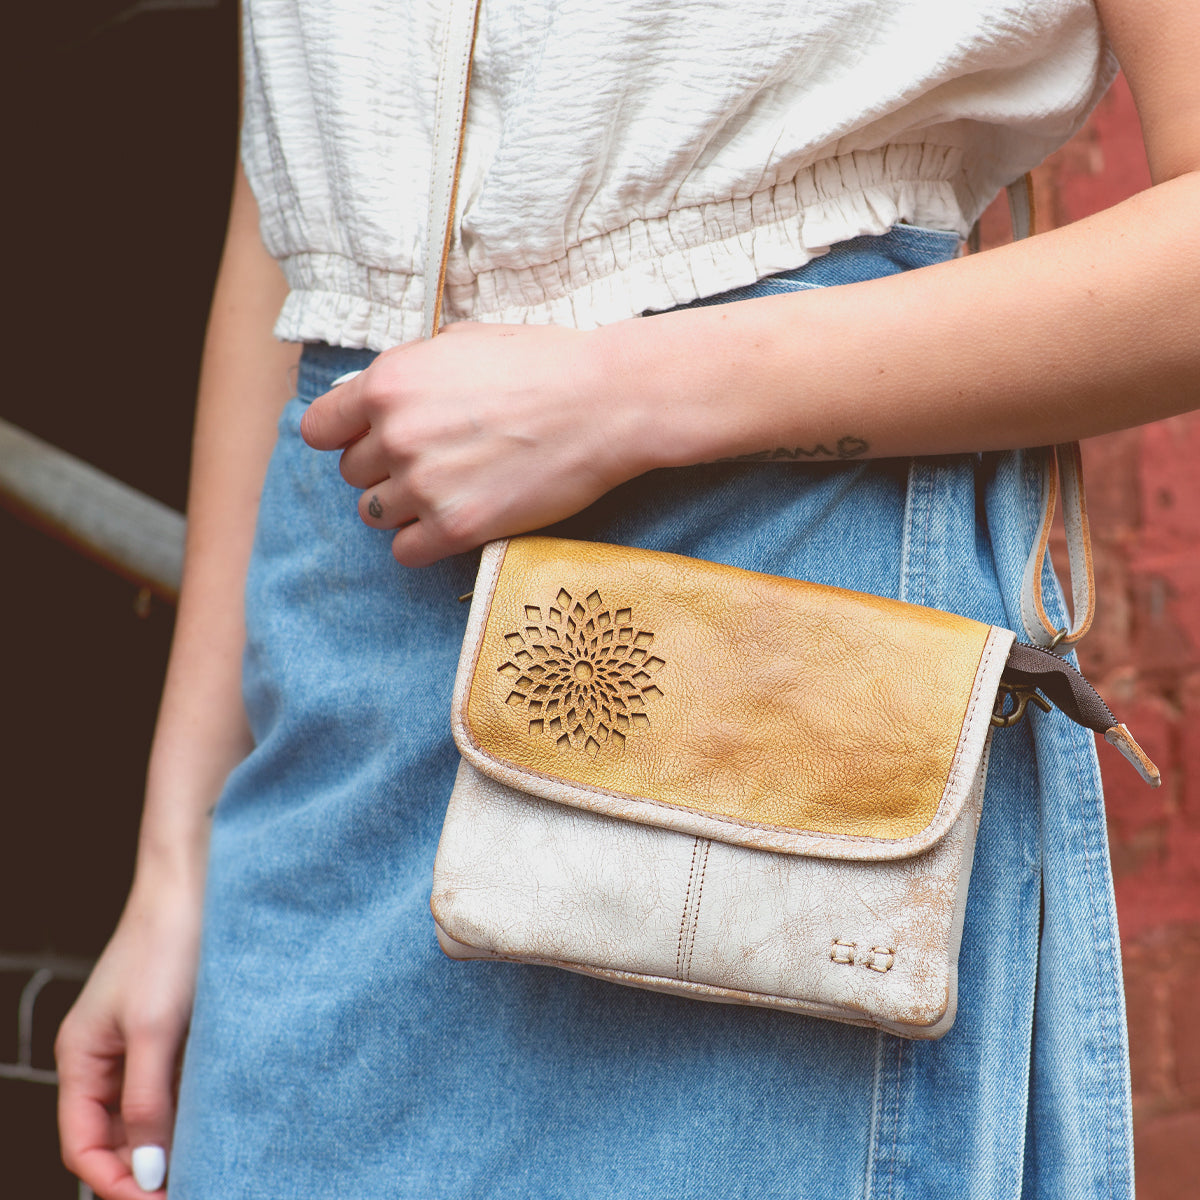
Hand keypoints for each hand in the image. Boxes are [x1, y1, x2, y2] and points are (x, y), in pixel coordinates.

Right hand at [57, 879, 202, 1198]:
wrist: (198, 881)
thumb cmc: (168, 942)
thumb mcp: (156, 1030)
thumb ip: (147, 1101)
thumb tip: (148, 1170)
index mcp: (83, 1057)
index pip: (83, 1144)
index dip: (116, 1181)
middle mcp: (105, 1053)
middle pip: (113, 1133)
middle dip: (144, 1166)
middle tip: (192, 1185)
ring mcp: (140, 1038)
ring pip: (146, 1108)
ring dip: (170, 1136)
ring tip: (208, 1158)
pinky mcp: (174, 1023)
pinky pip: (173, 1079)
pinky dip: (189, 1103)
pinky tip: (217, 1114)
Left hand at [299, 322, 652, 565]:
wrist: (605, 402)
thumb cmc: (545, 364)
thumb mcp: (464, 341)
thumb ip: (412, 369)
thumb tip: (381, 394)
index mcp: (390, 383)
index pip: (319, 428)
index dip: (343, 437)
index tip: (366, 442)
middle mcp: (396, 435)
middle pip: (352, 474)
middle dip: (383, 470)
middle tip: (431, 464)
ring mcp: (425, 484)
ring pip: (375, 515)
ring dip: (404, 508)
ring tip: (448, 492)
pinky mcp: (457, 527)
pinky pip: (405, 552)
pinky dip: (422, 543)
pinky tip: (454, 523)